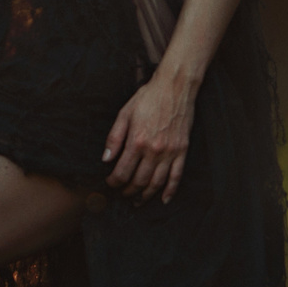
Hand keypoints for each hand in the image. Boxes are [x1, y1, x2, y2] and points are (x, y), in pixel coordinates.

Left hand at [103, 70, 194, 201]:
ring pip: (156, 183)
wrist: (175, 86)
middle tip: (122, 193)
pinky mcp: (182, 150)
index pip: (122, 171)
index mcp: (137, 141)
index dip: (114, 181)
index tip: (110, 183)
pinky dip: (170, 190)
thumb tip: (105, 159)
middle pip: (139, 181)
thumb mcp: (125, 113)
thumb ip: (114, 137)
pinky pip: (176, 176)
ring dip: (146, 195)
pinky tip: (164, 199)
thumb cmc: (148, 97)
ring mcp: (170, 152)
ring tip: (138, 200)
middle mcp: (154, 150)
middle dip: (128, 191)